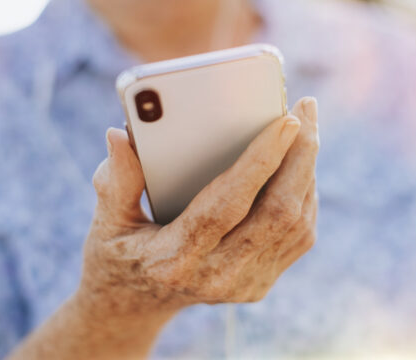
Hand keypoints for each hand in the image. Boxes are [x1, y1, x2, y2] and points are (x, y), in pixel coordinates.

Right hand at [77, 96, 319, 325]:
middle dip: (300, 156)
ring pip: (296, 222)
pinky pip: (299, 234)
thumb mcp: (107, 222)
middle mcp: (217, 276)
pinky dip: (306, 193)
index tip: (286, 121)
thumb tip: (119, 135)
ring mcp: (245, 283)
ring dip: (308, 170)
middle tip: (306, 108)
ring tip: (307, 127)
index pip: (226, 205)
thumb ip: (115, 180)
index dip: (259, 161)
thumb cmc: (118, 255)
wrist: (135, 306)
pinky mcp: (261, 282)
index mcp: (174, 259)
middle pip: (278, 213)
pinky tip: (302, 162)